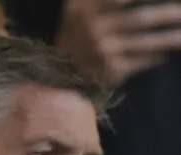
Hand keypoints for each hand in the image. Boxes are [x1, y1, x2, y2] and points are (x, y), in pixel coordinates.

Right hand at [57, 0, 180, 86]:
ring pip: (146, 42)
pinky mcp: (110, 71)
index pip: (122, 0)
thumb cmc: (75, 32)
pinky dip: (155, 56)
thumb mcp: (78, 5)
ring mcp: (104, 52)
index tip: (173, 2)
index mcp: (86, 7)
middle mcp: (95, 28)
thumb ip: (104, 0)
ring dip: (170, 37)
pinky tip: (167, 51)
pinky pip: (140, 61)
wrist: (58, 74)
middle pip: (141, 18)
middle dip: (169, 14)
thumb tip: (129, 1)